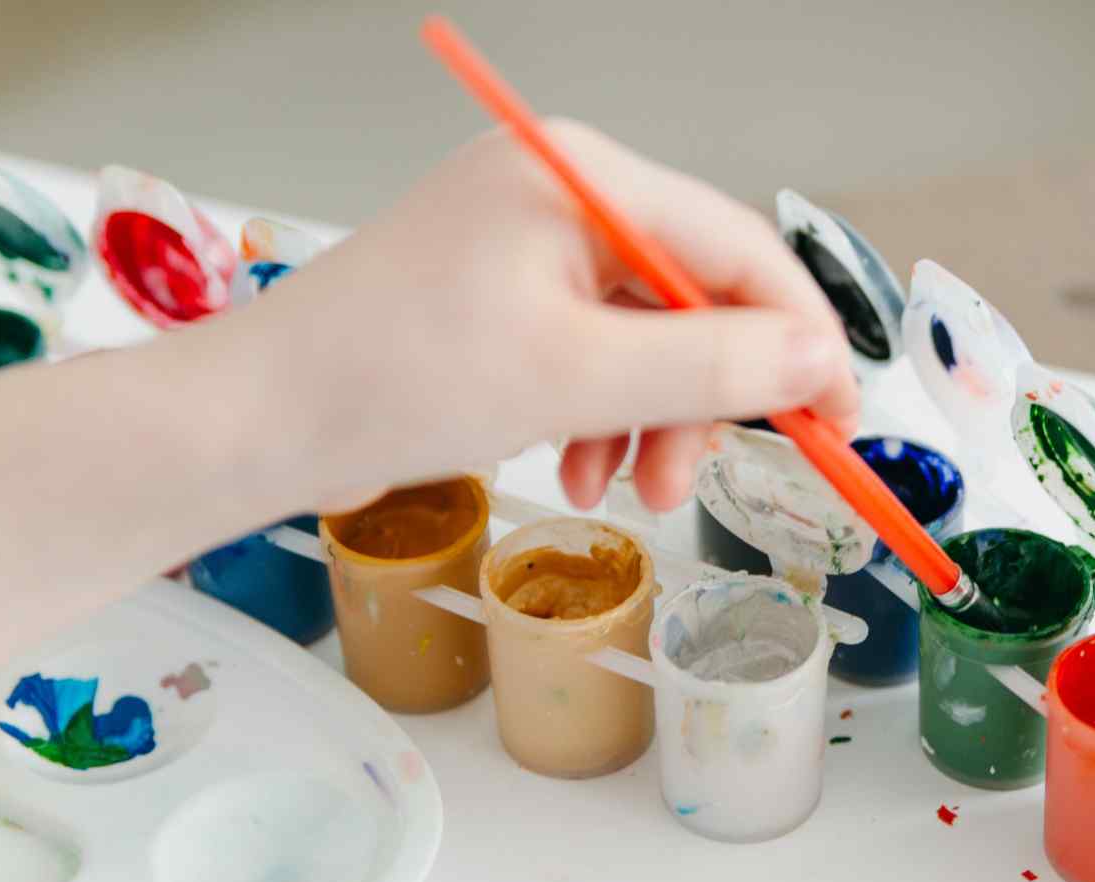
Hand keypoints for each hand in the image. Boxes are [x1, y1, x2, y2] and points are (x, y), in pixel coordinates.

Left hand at [233, 122, 857, 511]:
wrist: (254, 423)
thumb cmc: (392, 380)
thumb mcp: (576, 378)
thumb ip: (713, 366)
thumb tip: (818, 360)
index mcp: (578, 179)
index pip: (736, 248)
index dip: (799, 337)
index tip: (840, 419)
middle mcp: (559, 196)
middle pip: (694, 297)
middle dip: (706, 397)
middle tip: (697, 477)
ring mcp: (525, 248)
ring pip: (647, 339)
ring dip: (653, 422)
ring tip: (624, 489)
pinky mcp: (499, 300)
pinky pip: (593, 356)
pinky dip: (602, 418)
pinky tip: (577, 468)